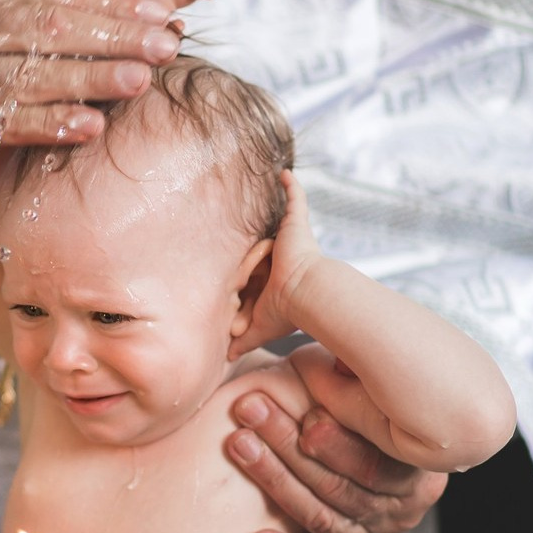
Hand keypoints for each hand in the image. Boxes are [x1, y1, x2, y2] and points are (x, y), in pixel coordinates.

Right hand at [0, 0, 182, 152]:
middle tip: (165, 42)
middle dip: (112, 37)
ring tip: (141, 80)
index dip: (105, 1)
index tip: (152, 8)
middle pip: (47, 31)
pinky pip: (1, 124)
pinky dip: (48, 124)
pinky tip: (89, 124)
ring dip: (90, 80)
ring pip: (29, 78)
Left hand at [225, 390, 447, 532]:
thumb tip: (340, 358)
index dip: (340, 441)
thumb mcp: (367, 380)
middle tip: (249, 409)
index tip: (306, 412)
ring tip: (238, 443)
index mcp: (417, 467)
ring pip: (320, 516)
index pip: (377, 462)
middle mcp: (400, 508)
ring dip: (274, 480)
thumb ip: (355, 374)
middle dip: (288, 444)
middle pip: (340, 485)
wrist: (363, 435)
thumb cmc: (360, 396)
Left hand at [228, 170, 319, 358]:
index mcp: (275, 275)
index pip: (258, 265)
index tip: (240, 272)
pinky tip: (284, 173)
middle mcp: (284, 255)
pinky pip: (296, 200)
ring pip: (278, 223)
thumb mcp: (258, 328)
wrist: (306, 294)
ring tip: (267, 188)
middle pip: (266, 243)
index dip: (249, 269)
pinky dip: (292, 187)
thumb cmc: (286, 312)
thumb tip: (227, 359)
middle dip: (260, 243)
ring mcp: (291, 238)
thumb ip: (244, 340)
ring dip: (277, 211)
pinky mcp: (297, 224)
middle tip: (238, 237)